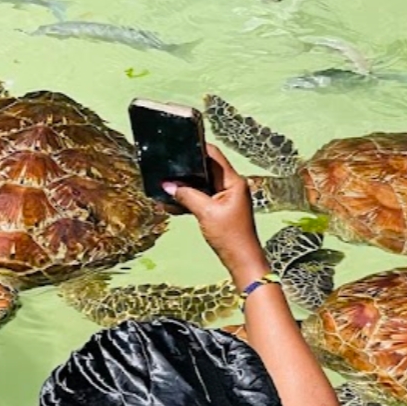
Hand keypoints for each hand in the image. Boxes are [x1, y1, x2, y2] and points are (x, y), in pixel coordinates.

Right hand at [163, 145, 265, 282]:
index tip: (179, 144)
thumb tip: (168, 185)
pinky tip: (171, 204)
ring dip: (184, 187)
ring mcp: (226, 198)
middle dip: (186, 170)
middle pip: (206, 170)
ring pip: (201, 186)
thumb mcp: (206, 213)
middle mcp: (231, 186)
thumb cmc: (230, 236)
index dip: (197, 148)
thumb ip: (187, 196)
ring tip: (165, 187)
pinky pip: (201, 199)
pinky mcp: (220, 209)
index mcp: (233, 181)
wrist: (242, 260)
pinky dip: (188, 200)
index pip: (214, 156)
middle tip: (167, 167)